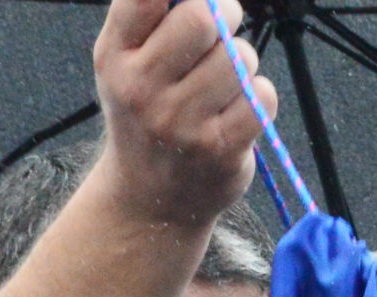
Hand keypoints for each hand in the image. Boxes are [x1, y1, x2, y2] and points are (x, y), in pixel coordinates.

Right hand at [90, 0, 273, 234]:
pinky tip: (239, 107)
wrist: (149, 198)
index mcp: (115, 55)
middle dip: (224, 13)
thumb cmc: (145, 110)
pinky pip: (261, 96)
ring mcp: (181, 123)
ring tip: (228, 76)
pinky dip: (259, 94)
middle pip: (201, 19)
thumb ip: (149, 16)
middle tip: (226, 22)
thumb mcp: (126, 61)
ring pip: (238, 57)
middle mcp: (141, 88)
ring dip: (243, 59)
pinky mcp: (219, 149)